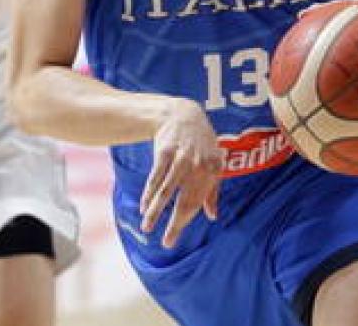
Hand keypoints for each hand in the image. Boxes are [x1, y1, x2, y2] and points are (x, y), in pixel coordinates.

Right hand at [140, 98, 222, 248]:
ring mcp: (181, 158)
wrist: (183, 115)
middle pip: (183, 200)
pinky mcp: (165, 151)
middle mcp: (199, 165)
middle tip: (166, 242)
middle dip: (174, 224)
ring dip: (155, 211)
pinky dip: (149, 193)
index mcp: (214, 170)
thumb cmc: (200, 143)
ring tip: (147, 226)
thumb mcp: (213, 163)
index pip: (197, 203)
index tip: (172, 239)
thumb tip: (212, 216)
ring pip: (166, 191)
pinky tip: (144, 206)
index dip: (184, 223)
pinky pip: (155, 177)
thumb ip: (213, 190)